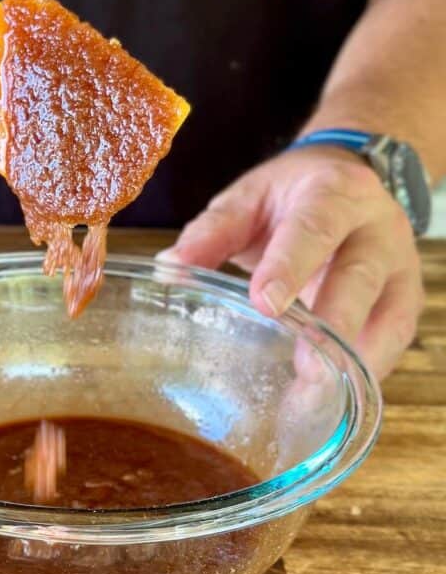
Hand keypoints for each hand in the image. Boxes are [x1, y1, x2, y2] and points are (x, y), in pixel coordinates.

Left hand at [159, 147, 424, 378]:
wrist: (345, 179)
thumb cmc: (289, 198)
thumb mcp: (247, 200)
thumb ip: (212, 232)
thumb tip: (170, 267)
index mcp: (333, 192)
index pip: (315, 227)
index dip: (291, 265)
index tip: (265, 303)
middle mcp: (375, 227)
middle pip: (361, 275)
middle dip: (335, 321)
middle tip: (306, 368)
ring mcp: (397, 265)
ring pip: (388, 314)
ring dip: (353, 358)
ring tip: (316, 393)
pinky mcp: (403, 298)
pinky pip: (393, 339)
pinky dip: (364, 370)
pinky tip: (333, 394)